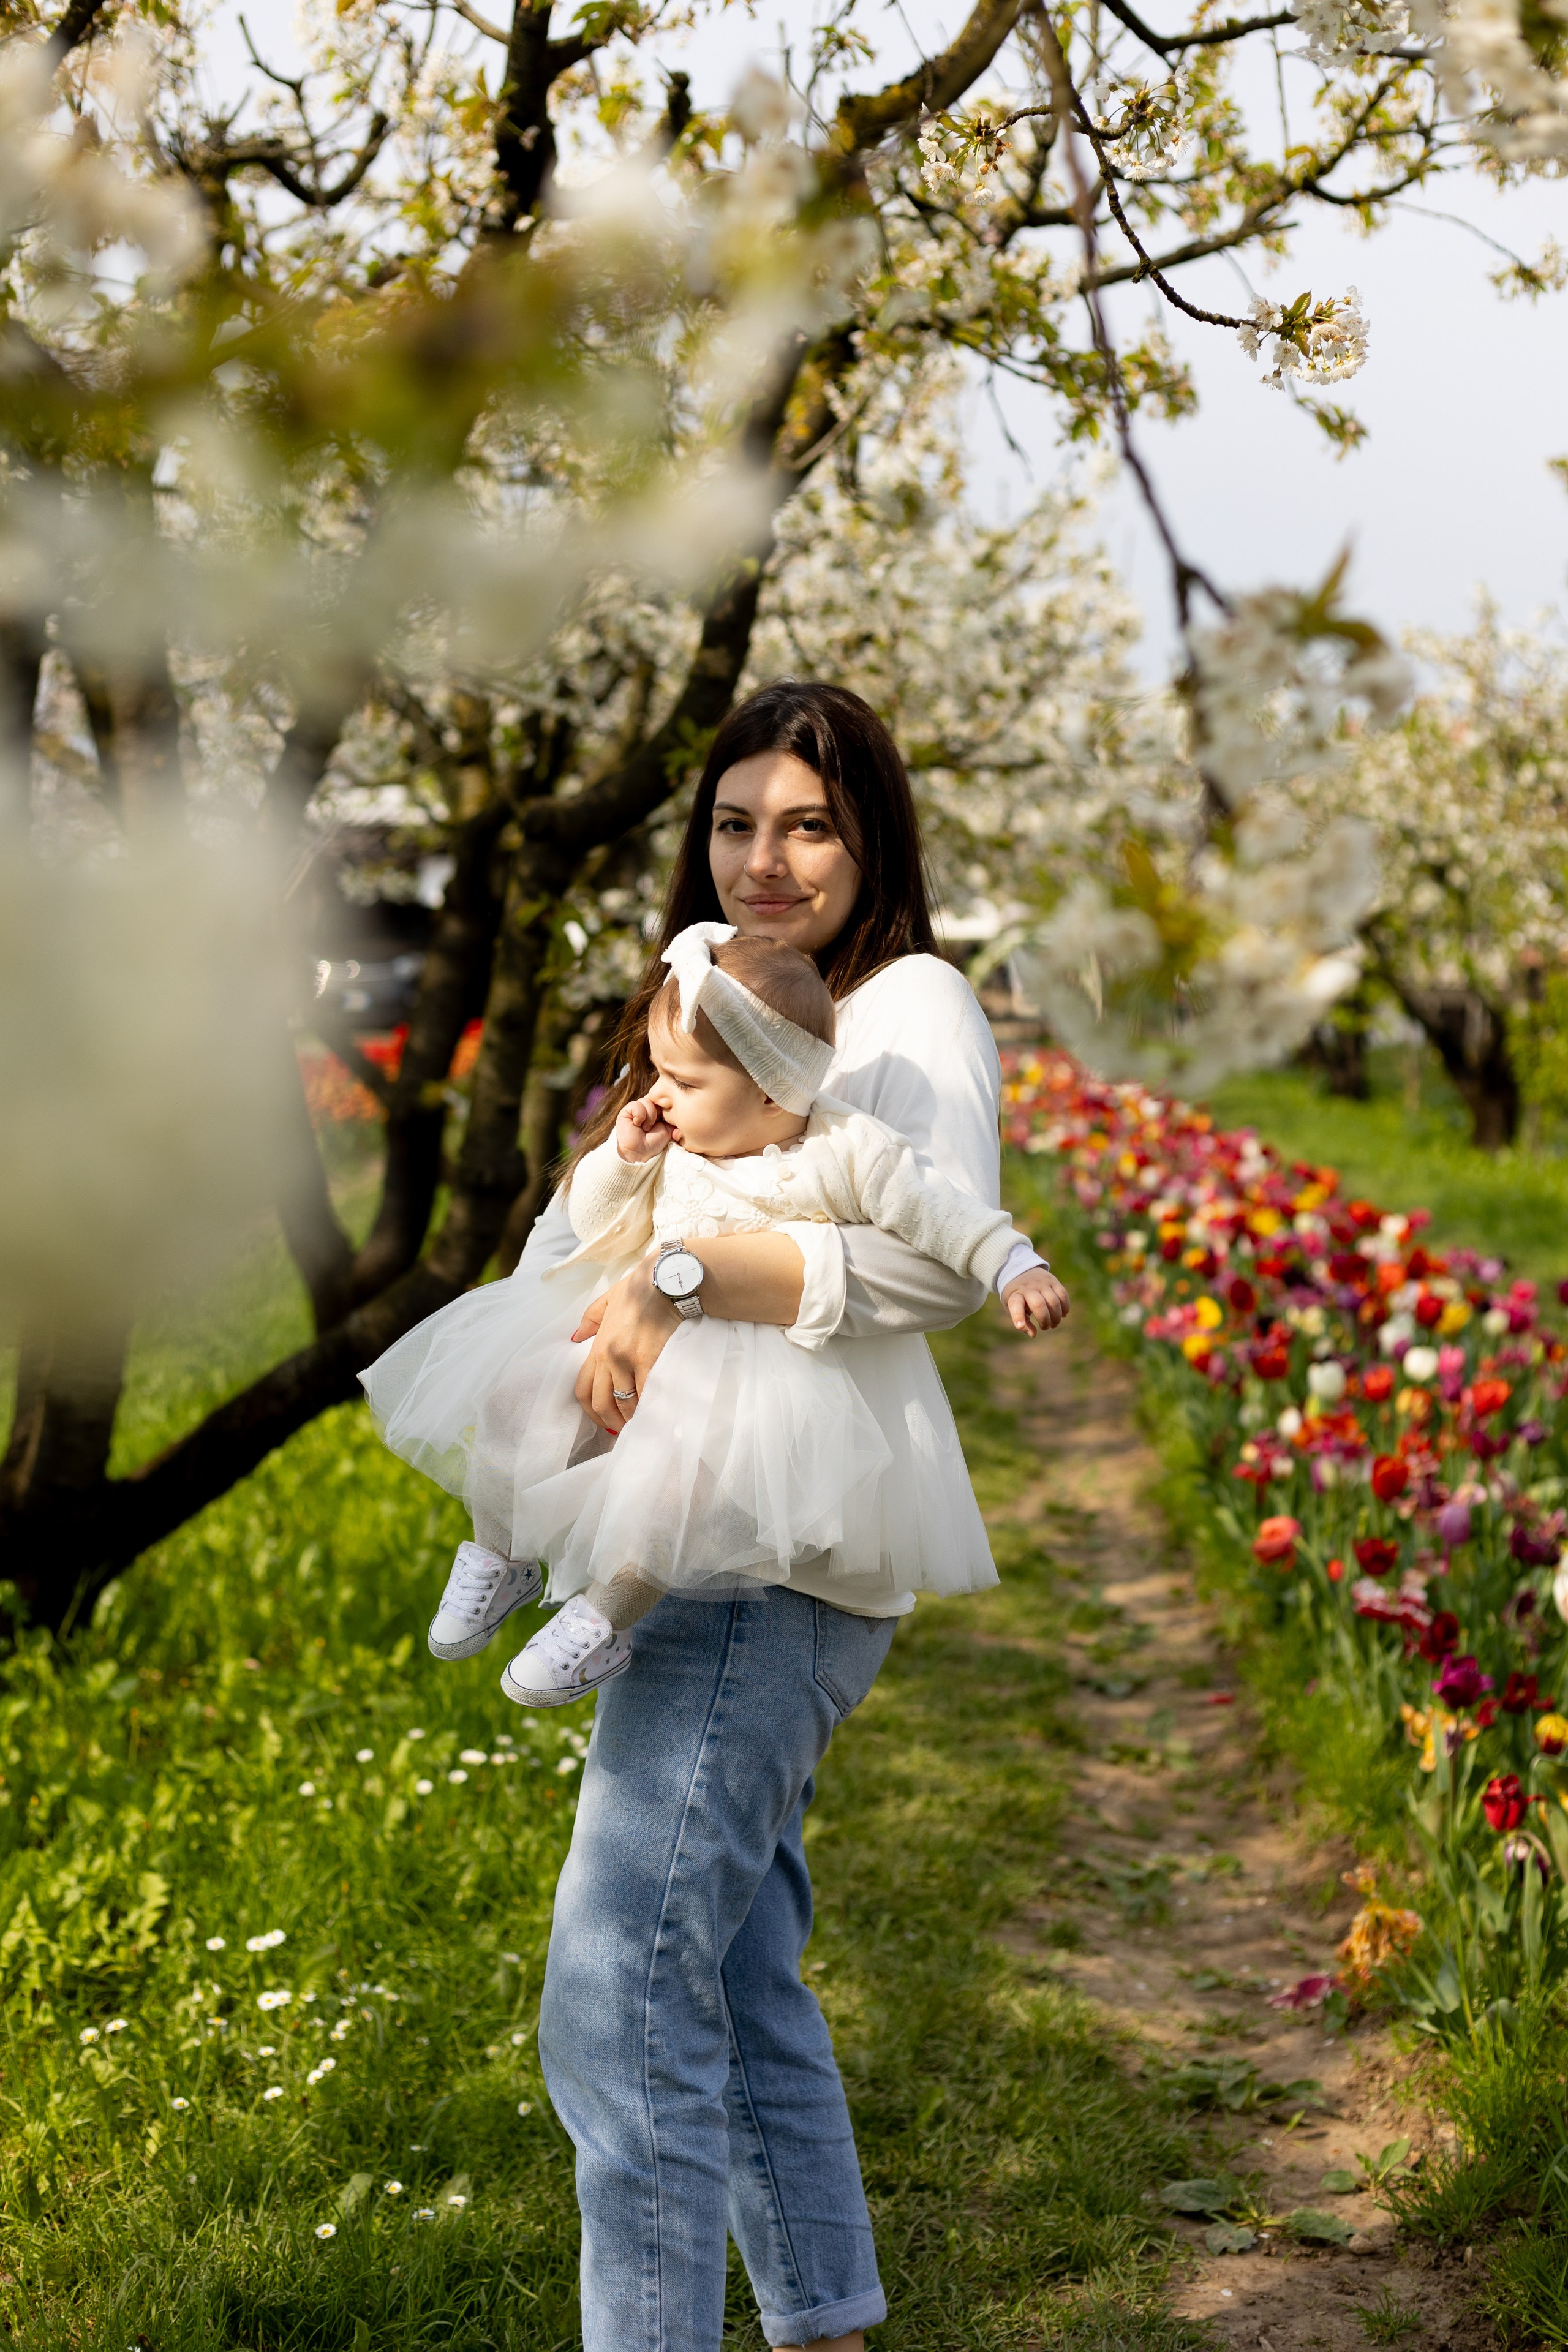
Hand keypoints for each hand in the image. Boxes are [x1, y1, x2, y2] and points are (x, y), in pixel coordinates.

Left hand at [572, 1259, 681, 1431]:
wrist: (667, 1279)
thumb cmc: (641, 1288)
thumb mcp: (609, 1300)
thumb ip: (590, 1320)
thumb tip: (575, 1337)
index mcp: (598, 1346)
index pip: (583, 1389)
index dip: (591, 1413)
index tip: (604, 1422)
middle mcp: (609, 1357)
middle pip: (601, 1403)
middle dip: (612, 1422)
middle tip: (624, 1431)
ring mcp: (629, 1360)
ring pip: (625, 1404)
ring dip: (633, 1419)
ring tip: (642, 1426)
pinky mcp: (651, 1360)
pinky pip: (647, 1395)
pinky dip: (650, 1408)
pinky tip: (656, 1415)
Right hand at [615, 1093, 674, 1163]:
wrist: (640, 1153)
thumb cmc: (654, 1143)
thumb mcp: (669, 1130)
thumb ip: (674, 1120)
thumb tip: (681, 1113)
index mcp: (657, 1110)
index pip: (664, 1099)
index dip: (666, 1108)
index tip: (666, 1121)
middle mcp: (647, 1107)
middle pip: (656, 1098)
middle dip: (658, 1112)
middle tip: (655, 1126)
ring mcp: (637, 1108)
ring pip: (647, 1101)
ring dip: (650, 1117)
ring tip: (646, 1128)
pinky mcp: (627, 1110)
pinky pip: (637, 1105)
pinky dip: (640, 1116)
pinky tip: (637, 1125)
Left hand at [1001, 1268, 1069, 1335]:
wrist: (1021, 1270)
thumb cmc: (1017, 1295)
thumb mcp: (1012, 1308)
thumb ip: (1022, 1322)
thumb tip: (1033, 1334)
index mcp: (1015, 1295)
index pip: (1015, 1304)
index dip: (1018, 1316)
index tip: (1019, 1325)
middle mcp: (1028, 1288)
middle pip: (1039, 1305)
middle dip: (1045, 1320)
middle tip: (1045, 1327)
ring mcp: (1042, 1283)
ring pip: (1054, 1302)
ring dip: (1056, 1317)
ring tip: (1054, 1323)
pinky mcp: (1053, 1281)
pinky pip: (1063, 1295)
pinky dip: (1065, 1308)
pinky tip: (1063, 1314)